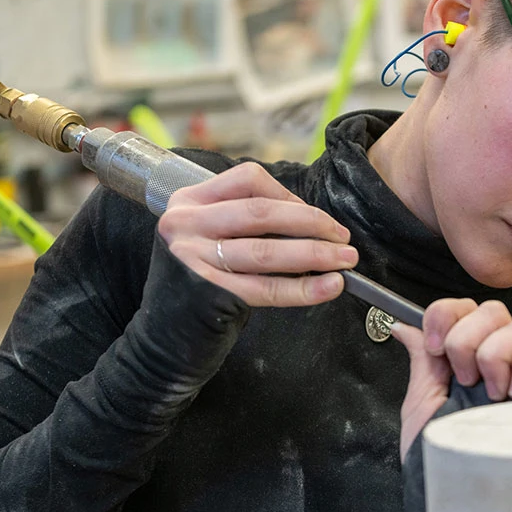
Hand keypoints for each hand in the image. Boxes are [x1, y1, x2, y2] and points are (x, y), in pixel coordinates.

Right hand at [157, 162, 358, 306]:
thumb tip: (316, 225)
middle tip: (343, 240)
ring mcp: (191, 259)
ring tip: (345, 261)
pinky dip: (303, 289)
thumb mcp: (213, 236)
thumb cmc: (202, 280)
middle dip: (313, 224)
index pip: (249, 180)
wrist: (166, 331)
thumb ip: (251, 223)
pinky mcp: (206, 293)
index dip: (291, 196)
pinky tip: (329, 287)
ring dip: (315, 255)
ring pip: (265, 251)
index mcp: (189, 200)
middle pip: (262, 214)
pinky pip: (265, 289)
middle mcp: (184, 224)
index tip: (318, 218)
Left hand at [391, 299, 511, 460]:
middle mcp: (501, 358)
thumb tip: (404, 325)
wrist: (460, 493)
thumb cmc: (441, 455)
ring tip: (490, 394)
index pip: (465, 307)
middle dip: (468, 339)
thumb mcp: (423, 402)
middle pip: (493, 310)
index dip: (447, 315)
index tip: (436, 348)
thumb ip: (422, 358)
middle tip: (463, 378)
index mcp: (468, 356)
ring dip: (496, 355)